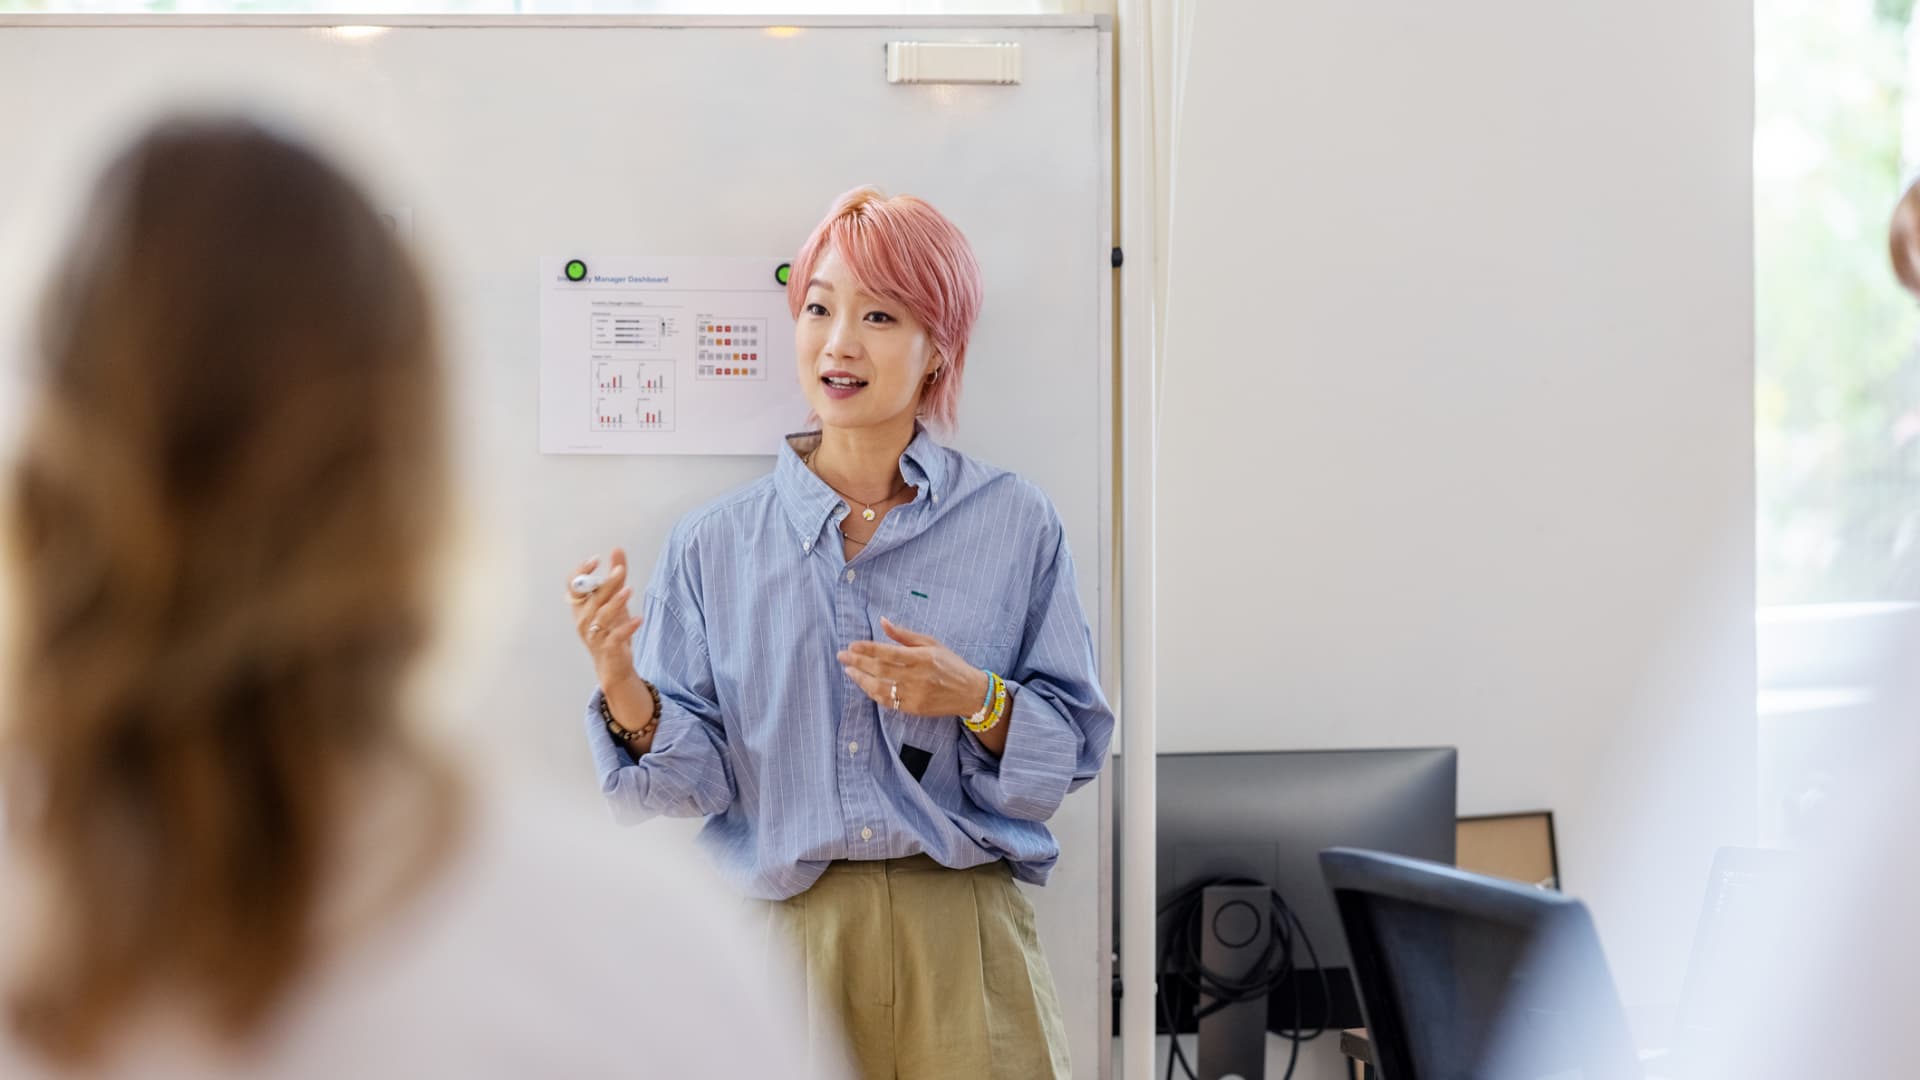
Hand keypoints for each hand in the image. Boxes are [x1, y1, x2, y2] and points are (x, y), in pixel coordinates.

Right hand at [566, 548, 642, 691]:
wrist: (613, 665)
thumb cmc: (611, 629)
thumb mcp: (614, 600)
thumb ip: (615, 576)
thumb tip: (617, 550)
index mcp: (581, 607)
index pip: (573, 587)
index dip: (581, 573)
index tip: (595, 560)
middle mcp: (583, 620)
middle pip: (592, 598)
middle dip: (606, 583)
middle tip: (620, 570)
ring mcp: (594, 635)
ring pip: (602, 616)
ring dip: (615, 602)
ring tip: (629, 590)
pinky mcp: (608, 648)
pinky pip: (616, 636)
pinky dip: (627, 628)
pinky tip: (639, 619)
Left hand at [839, 618, 992, 718]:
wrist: (970, 692)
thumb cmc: (950, 664)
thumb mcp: (931, 643)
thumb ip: (904, 635)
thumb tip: (882, 621)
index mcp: (922, 657)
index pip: (888, 652)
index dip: (868, 649)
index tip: (852, 645)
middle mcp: (918, 676)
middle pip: (880, 669)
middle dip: (858, 662)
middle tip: (842, 656)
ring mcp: (915, 694)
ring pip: (880, 688)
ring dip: (861, 679)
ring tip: (849, 670)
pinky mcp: (914, 708)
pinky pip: (888, 702)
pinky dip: (873, 693)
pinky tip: (864, 685)